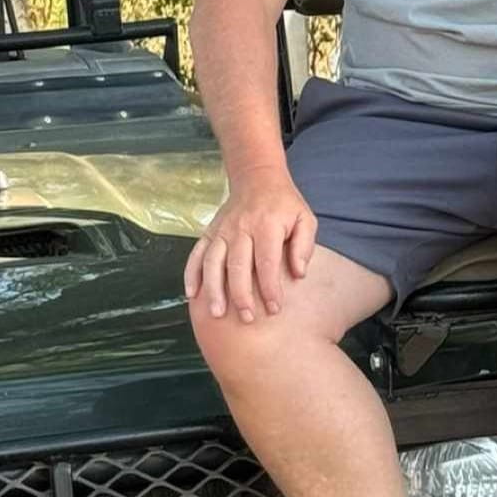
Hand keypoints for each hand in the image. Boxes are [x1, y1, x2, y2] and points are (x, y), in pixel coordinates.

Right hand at [183, 167, 316, 322]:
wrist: (258, 177)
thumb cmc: (285, 204)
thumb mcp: (305, 219)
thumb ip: (304, 246)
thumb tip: (299, 274)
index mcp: (267, 225)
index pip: (267, 262)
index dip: (270, 287)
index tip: (274, 308)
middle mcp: (241, 228)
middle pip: (237, 265)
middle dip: (241, 295)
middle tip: (247, 319)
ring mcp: (222, 230)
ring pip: (213, 262)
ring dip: (213, 289)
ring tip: (216, 313)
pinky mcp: (209, 232)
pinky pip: (197, 254)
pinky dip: (191, 274)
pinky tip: (191, 294)